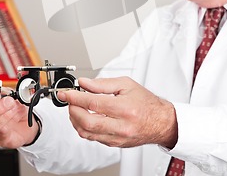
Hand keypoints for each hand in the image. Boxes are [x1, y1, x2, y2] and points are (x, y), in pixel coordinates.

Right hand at [0, 90, 38, 147]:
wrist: (23, 121)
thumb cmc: (11, 108)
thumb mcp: (9, 96)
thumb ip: (5, 93)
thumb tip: (3, 93)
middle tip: (9, 102)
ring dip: (4, 117)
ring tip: (13, 110)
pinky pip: (1, 134)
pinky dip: (10, 124)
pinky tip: (15, 118)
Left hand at [58, 77, 177, 148]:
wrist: (161, 122)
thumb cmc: (146, 103)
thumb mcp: (126, 85)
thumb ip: (103, 84)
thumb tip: (84, 83)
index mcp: (125, 108)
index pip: (93, 103)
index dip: (76, 97)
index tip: (66, 93)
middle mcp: (121, 126)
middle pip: (86, 122)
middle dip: (73, 110)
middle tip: (70, 101)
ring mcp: (117, 137)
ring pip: (86, 133)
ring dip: (75, 120)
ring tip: (76, 108)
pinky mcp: (114, 144)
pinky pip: (92, 138)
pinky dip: (84, 127)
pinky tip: (85, 118)